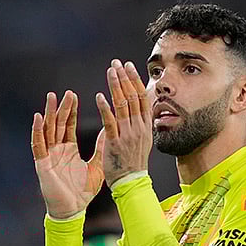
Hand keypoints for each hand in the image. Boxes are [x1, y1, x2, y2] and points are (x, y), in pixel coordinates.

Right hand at [32, 90, 105, 218]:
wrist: (73, 211)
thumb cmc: (82, 192)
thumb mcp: (97, 166)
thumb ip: (101, 148)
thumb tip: (109, 130)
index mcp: (69, 150)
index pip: (68, 125)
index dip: (70, 111)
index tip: (73, 96)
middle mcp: (57, 150)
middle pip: (57, 124)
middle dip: (62, 108)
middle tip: (67, 92)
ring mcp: (49, 156)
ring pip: (47, 130)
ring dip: (49, 114)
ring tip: (52, 97)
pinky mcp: (42, 164)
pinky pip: (38, 145)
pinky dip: (37, 131)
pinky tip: (38, 118)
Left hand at [96, 59, 152, 185]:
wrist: (131, 183)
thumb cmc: (133, 163)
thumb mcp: (142, 140)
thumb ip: (139, 123)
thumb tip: (137, 108)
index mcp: (145, 126)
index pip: (142, 97)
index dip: (134, 80)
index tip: (128, 66)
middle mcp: (138, 128)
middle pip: (133, 96)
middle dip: (125, 77)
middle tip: (117, 63)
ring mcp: (128, 134)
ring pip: (123, 105)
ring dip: (116, 86)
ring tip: (110, 72)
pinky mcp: (115, 142)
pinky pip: (110, 122)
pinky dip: (105, 108)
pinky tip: (100, 96)